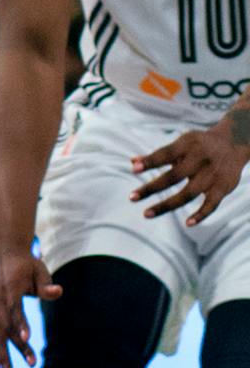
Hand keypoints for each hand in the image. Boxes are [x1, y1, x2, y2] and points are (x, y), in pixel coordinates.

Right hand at [0, 250, 60, 367]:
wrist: (5, 256)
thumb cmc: (27, 266)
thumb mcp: (40, 270)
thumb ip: (46, 284)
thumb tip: (58, 291)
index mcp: (9, 289)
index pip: (14, 309)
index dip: (20, 324)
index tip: (26, 340)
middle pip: (2, 328)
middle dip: (10, 350)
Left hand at [132, 116, 249, 224]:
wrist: (235, 143)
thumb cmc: (200, 145)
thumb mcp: (182, 143)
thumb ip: (158, 155)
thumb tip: (133, 162)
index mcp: (188, 145)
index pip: (166, 154)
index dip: (151, 161)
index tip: (134, 169)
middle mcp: (200, 160)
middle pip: (173, 176)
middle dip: (152, 188)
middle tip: (132, 197)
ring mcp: (213, 175)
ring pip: (188, 193)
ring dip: (166, 205)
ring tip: (146, 213)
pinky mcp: (224, 187)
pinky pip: (212, 204)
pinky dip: (201, 215)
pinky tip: (187, 224)